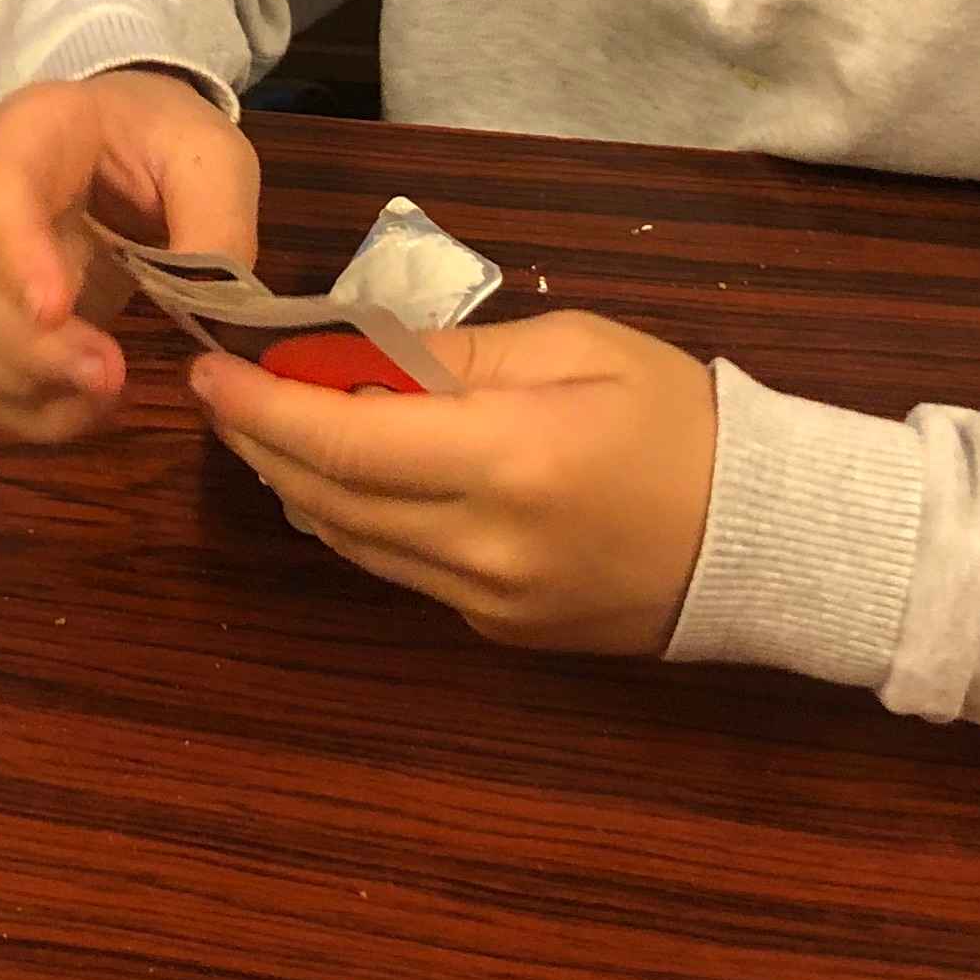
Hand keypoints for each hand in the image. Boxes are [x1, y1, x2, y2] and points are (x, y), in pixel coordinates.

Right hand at [0, 71, 259, 441]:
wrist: (127, 145)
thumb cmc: (161, 142)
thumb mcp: (209, 155)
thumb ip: (216, 216)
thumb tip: (208, 304)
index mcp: (28, 134)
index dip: (13, 255)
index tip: (56, 310)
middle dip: (28, 344)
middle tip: (111, 372)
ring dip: (22, 382)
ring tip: (106, 388)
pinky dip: (25, 413)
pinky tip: (86, 406)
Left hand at [191, 310, 717, 654]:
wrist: (767, 539)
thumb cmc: (679, 419)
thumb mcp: (575, 349)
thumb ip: (458, 357)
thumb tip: (357, 355)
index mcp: (506, 462)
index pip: (344, 442)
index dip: (263, 409)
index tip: (212, 372)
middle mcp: (482, 546)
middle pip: (330, 500)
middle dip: (263, 445)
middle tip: (226, 394)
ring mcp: (487, 601)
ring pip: (354, 544)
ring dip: (300, 486)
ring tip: (270, 429)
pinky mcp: (499, 631)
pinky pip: (399, 571)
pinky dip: (356, 522)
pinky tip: (348, 478)